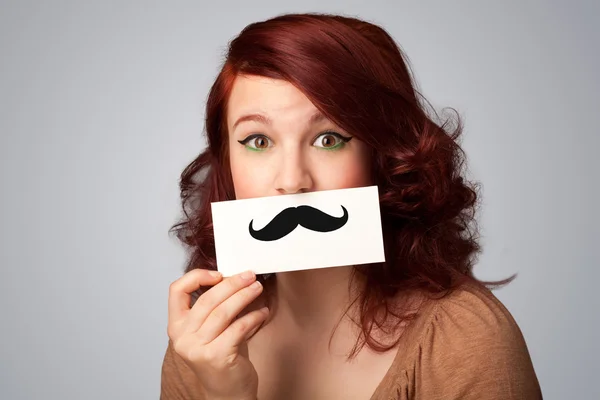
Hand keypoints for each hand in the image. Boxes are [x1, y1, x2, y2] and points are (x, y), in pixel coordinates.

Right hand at [167, 268, 268, 399]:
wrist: (227, 392)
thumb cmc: (221, 357)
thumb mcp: (211, 329)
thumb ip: (214, 306)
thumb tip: (233, 278)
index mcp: (176, 326)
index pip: (177, 290)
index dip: (197, 277)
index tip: (218, 274)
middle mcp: (182, 338)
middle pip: (207, 299)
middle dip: (232, 283)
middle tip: (249, 275)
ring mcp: (197, 348)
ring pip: (223, 311)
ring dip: (244, 295)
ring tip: (257, 288)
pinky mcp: (216, 356)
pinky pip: (238, 327)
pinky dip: (254, 316)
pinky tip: (263, 312)